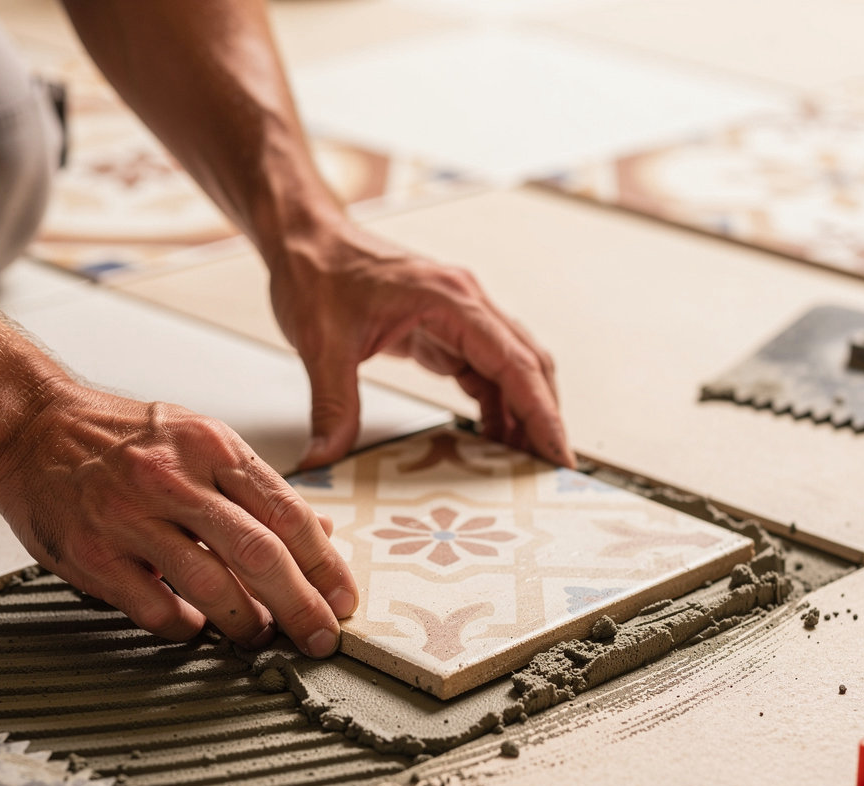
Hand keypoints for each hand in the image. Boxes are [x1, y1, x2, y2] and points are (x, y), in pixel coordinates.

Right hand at [0, 382, 357, 653]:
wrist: (31, 426)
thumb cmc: (122, 437)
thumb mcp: (201, 441)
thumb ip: (259, 490)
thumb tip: (320, 532)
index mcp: (213, 447)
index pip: (288, 513)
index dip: (325, 564)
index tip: (343, 598)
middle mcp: (175, 479)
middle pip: (260, 553)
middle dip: (302, 604)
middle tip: (321, 636)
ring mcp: (130, 517)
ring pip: (212, 585)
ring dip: (247, 621)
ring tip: (260, 633)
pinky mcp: (93, 553)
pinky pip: (156, 608)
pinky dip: (186, 626)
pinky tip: (196, 625)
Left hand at [268, 219, 574, 469]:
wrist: (306, 239)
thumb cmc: (318, 272)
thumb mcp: (321, 344)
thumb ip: (332, 405)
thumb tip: (326, 457)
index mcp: (449, 300)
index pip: (514, 362)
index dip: (540, 411)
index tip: (557, 450)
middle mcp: (465, 305)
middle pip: (527, 365)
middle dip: (544, 416)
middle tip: (552, 468)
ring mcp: (459, 317)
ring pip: (512, 368)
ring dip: (523, 412)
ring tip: (527, 462)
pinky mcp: (445, 330)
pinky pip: (485, 371)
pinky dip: (496, 405)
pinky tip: (494, 437)